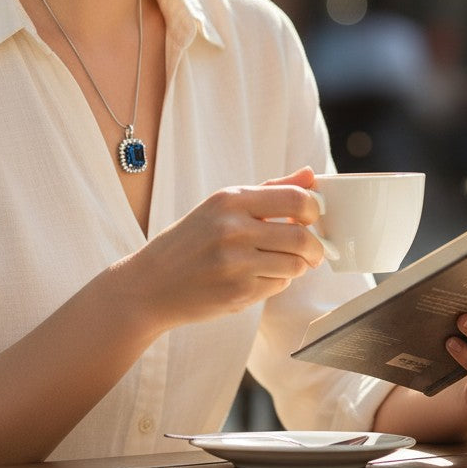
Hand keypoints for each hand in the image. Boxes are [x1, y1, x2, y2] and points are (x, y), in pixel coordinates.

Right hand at [130, 167, 325, 331]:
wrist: (151, 283)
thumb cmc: (190, 241)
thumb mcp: (222, 206)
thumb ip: (270, 190)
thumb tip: (310, 175)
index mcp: (230, 199)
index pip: (296, 199)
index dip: (315, 210)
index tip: (313, 218)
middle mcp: (232, 228)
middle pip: (302, 236)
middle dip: (315, 247)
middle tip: (312, 251)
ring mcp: (235, 262)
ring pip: (296, 264)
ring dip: (296, 266)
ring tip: (278, 263)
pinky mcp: (238, 292)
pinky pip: (279, 285)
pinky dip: (276, 282)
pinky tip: (256, 277)